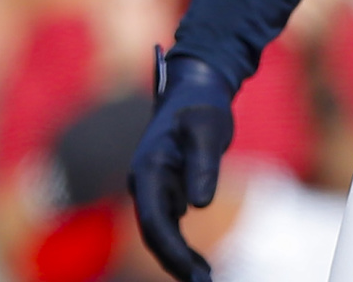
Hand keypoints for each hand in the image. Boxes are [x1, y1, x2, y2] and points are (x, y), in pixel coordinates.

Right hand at [129, 50, 235, 281]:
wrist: (194, 89)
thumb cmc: (202, 106)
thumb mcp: (208, 129)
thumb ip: (203, 164)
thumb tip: (198, 205)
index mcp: (149, 165)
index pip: (152, 218)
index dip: (171, 251)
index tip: (195, 275)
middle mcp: (144, 179)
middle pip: (152, 231)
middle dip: (175, 262)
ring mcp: (152, 186)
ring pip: (158, 232)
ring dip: (177, 259)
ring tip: (206, 280)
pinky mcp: (164, 190)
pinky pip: (167, 226)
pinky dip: (180, 249)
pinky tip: (201, 266)